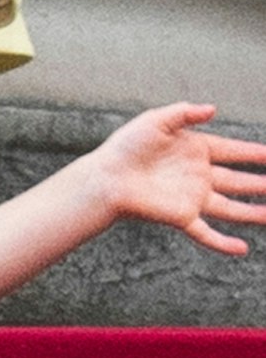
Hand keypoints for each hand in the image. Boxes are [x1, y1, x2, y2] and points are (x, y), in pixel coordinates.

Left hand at [88, 104, 265, 254]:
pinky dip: (224, 244)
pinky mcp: (182, 216)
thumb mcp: (154, 121)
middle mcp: (198, 175)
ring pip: (231, 208)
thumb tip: (213, 108)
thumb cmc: (126, 146)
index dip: (252, 153)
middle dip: (260, 183)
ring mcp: (192, 197)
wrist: (107, 176)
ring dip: (253, 213)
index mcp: (192, 149)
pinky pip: (208, 234)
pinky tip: (242, 248)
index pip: (230, 151)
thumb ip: (183, 113)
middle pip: (237, 181)